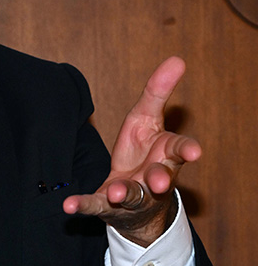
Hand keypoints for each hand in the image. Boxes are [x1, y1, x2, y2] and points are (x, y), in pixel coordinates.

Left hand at [62, 56, 200, 245]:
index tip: (195, 152)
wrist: (137, 199)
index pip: (180, 150)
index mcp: (167, 155)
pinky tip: (69, 206)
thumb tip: (177, 59)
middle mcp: (153, 178)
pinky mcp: (109, 207)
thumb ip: (158, 92)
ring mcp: (132, 195)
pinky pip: (95, 206)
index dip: (187, 150)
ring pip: (131, 195)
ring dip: (125, 193)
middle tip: (158, 182)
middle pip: (159, 178)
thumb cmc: (145, 152)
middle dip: (158, 179)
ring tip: (117, 193)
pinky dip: (83, 206)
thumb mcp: (147, 118)